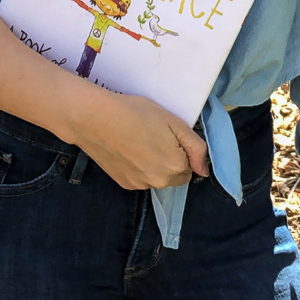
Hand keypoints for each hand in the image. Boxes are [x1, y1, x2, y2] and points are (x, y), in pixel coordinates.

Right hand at [69, 91, 208, 189]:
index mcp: (174, 167)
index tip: (169, 134)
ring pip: (159, 178)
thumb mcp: (173, 122)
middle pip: (177, 176)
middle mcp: (159, 182)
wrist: (95, 119)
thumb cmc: (136, 114)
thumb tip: (204, 170)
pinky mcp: (124, 184)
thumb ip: (195, 147)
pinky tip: (129, 150)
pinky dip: (141, 168)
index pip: (192, 165)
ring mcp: (139, 185)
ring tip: (141, 141)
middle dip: (173, 160)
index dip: (183, 149)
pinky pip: (142, 179)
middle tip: (156, 137)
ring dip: (157, 165)